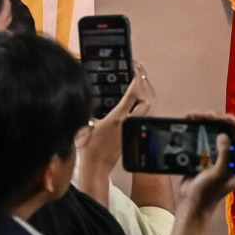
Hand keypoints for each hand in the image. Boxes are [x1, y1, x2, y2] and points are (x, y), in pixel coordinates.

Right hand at [77, 61, 154, 202]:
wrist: (96, 167)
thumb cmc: (89, 147)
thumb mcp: (85, 123)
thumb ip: (89, 107)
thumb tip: (87, 94)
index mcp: (119, 117)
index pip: (133, 93)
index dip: (136, 78)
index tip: (134, 67)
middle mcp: (130, 121)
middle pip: (147, 97)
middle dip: (144, 81)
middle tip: (138, 69)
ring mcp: (134, 127)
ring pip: (149, 105)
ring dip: (146, 91)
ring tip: (139, 79)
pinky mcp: (134, 131)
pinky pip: (145, 113)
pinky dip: (144, 101)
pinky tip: (138, 96)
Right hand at [177, 113, 234, 211]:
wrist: (191, 204)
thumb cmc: (208, 192)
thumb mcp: (219, 173)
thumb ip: (224, 154)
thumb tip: (224, 134)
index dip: (234, 124)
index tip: (223, 118)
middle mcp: (231, 156)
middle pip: (227, 131)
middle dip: (217, 120)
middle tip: (205, 115)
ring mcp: (217, 155)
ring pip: (214, 132)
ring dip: (205, 122)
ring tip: (194, 116)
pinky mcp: (204, 155)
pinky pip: (202, 138)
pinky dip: (196, 129)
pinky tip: (189, 122)